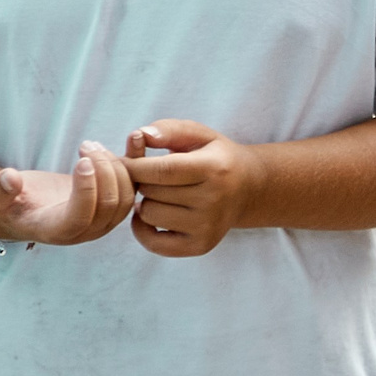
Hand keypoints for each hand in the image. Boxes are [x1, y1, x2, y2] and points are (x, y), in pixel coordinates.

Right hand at [0, 141, 135, 246]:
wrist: (25, 206)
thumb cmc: (8, 202)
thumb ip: (0, 190)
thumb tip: (10, 178)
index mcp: (57, 231)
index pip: (81, 217)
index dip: (86, 190)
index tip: (82, 161)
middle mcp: (86, 230)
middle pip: (110, 204)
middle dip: (103, 170)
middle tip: (86, 146)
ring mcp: (104, 219)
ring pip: (126, 195)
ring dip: (115, 164)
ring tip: (90, 145)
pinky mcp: (115, 202)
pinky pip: (135, 185)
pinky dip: (138, 162)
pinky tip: (135, 138)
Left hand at [123, 119, 262, 256]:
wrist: (250, 188)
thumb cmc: (216, 158)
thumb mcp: (200, 135)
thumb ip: (168, 129)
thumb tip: (136, 136)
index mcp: (214, 168)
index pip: (162, 170)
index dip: (136, 165)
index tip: (126, 161)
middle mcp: (214, 200)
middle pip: (152, 192)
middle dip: (143, 181)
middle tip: (152, 176)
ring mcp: (208, 226)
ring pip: (148, 215)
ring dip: (146, 202)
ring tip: (161, 194)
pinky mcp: (200, 246)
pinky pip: (152, 242)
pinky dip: (142, 228)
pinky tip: (155, 213)